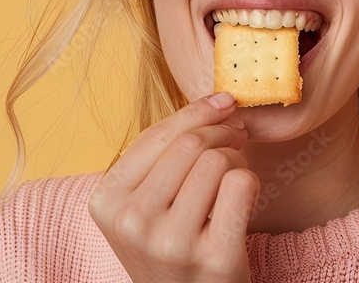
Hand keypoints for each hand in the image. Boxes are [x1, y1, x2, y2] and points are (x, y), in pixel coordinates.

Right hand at [88, 92, 256, 281]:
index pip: (156, 135)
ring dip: (236, 161)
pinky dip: (250, 184)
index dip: (197, 111)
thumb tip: (219, 102)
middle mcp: (133, 222)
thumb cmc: (171, 249)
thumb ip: (165, 157)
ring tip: (232, 181)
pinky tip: (243, 201)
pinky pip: (241, 185)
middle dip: (222, 133)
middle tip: (237, 139)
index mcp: (107, 201)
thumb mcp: (145, 206)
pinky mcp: (212, 257)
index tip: (225, 102)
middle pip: (191, 144)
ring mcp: (171, 242)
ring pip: (217, 162)